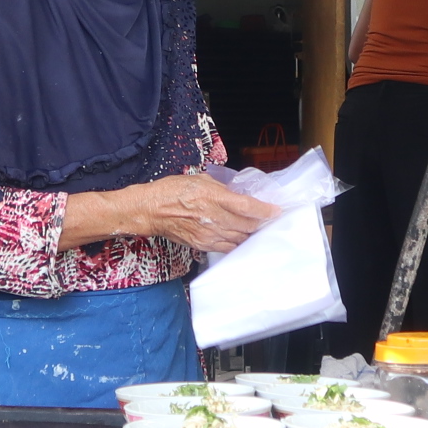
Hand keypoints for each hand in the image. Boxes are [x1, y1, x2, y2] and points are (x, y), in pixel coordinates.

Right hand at [64, 173, 275, 254]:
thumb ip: (223, 189)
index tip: (277, 210)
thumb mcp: (201, 180)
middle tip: (273, 221)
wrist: (151, 210)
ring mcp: (208, 234)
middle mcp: (213, 218)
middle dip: (263, 224)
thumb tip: (240, 196)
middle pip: (248, 226)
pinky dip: (239, 244)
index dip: (266, 210)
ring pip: (240, 239)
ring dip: (252, 236)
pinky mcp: (202, 245)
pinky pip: (227, 247)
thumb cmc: (173, 190)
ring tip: (262, 231)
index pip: (248, 207)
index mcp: (213, 197)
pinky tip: (244, 241)